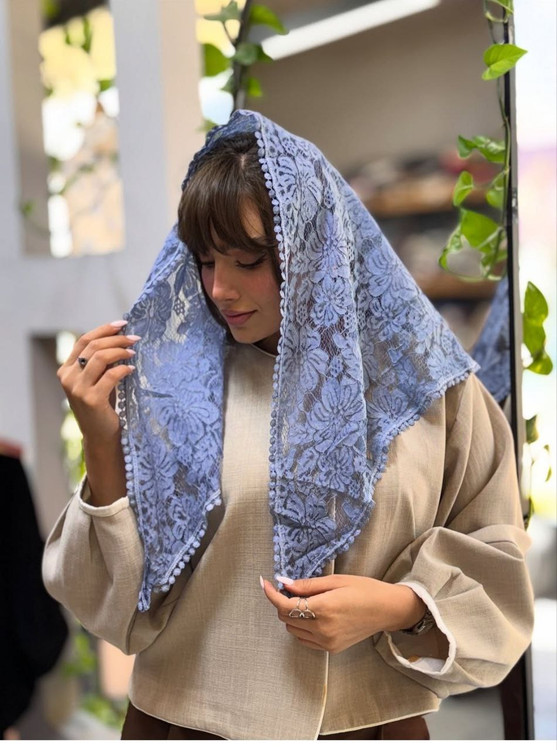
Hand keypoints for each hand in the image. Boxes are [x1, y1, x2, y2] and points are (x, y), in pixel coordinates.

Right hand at [57, 320, 138, 505]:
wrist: (100, 435)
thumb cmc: (102, 406)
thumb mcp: (97, 380)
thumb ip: (100, 361)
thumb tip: (121, 335)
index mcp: (66, 370)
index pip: (83, 341)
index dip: (103, 329)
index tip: (122, 323)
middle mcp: (68, 378)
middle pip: (93, 346)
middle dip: (116, 339)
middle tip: (134, 338)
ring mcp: (77, 389)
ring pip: (100, 357)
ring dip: (120, 351)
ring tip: (133, 352)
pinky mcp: (91, 399)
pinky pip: (110, 375)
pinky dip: (123, 369)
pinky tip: (132, 369)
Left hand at [260, 574, 425, 653]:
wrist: (387, 610)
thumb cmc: (364, 589)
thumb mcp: (336, 580)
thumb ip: (307, 585)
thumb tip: (283, 583)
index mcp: (323, 609)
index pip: (285, 605)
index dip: (270, 594)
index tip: (264, 582)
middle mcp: (322, 629)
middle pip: (286, 618)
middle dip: (283, 602)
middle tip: (292, 588)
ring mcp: (326, 642)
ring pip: (292, 630)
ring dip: (291, 615)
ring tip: (306, 601)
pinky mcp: (331, 649)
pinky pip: (304, 639)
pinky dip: (301, 627)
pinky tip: (312, 615)